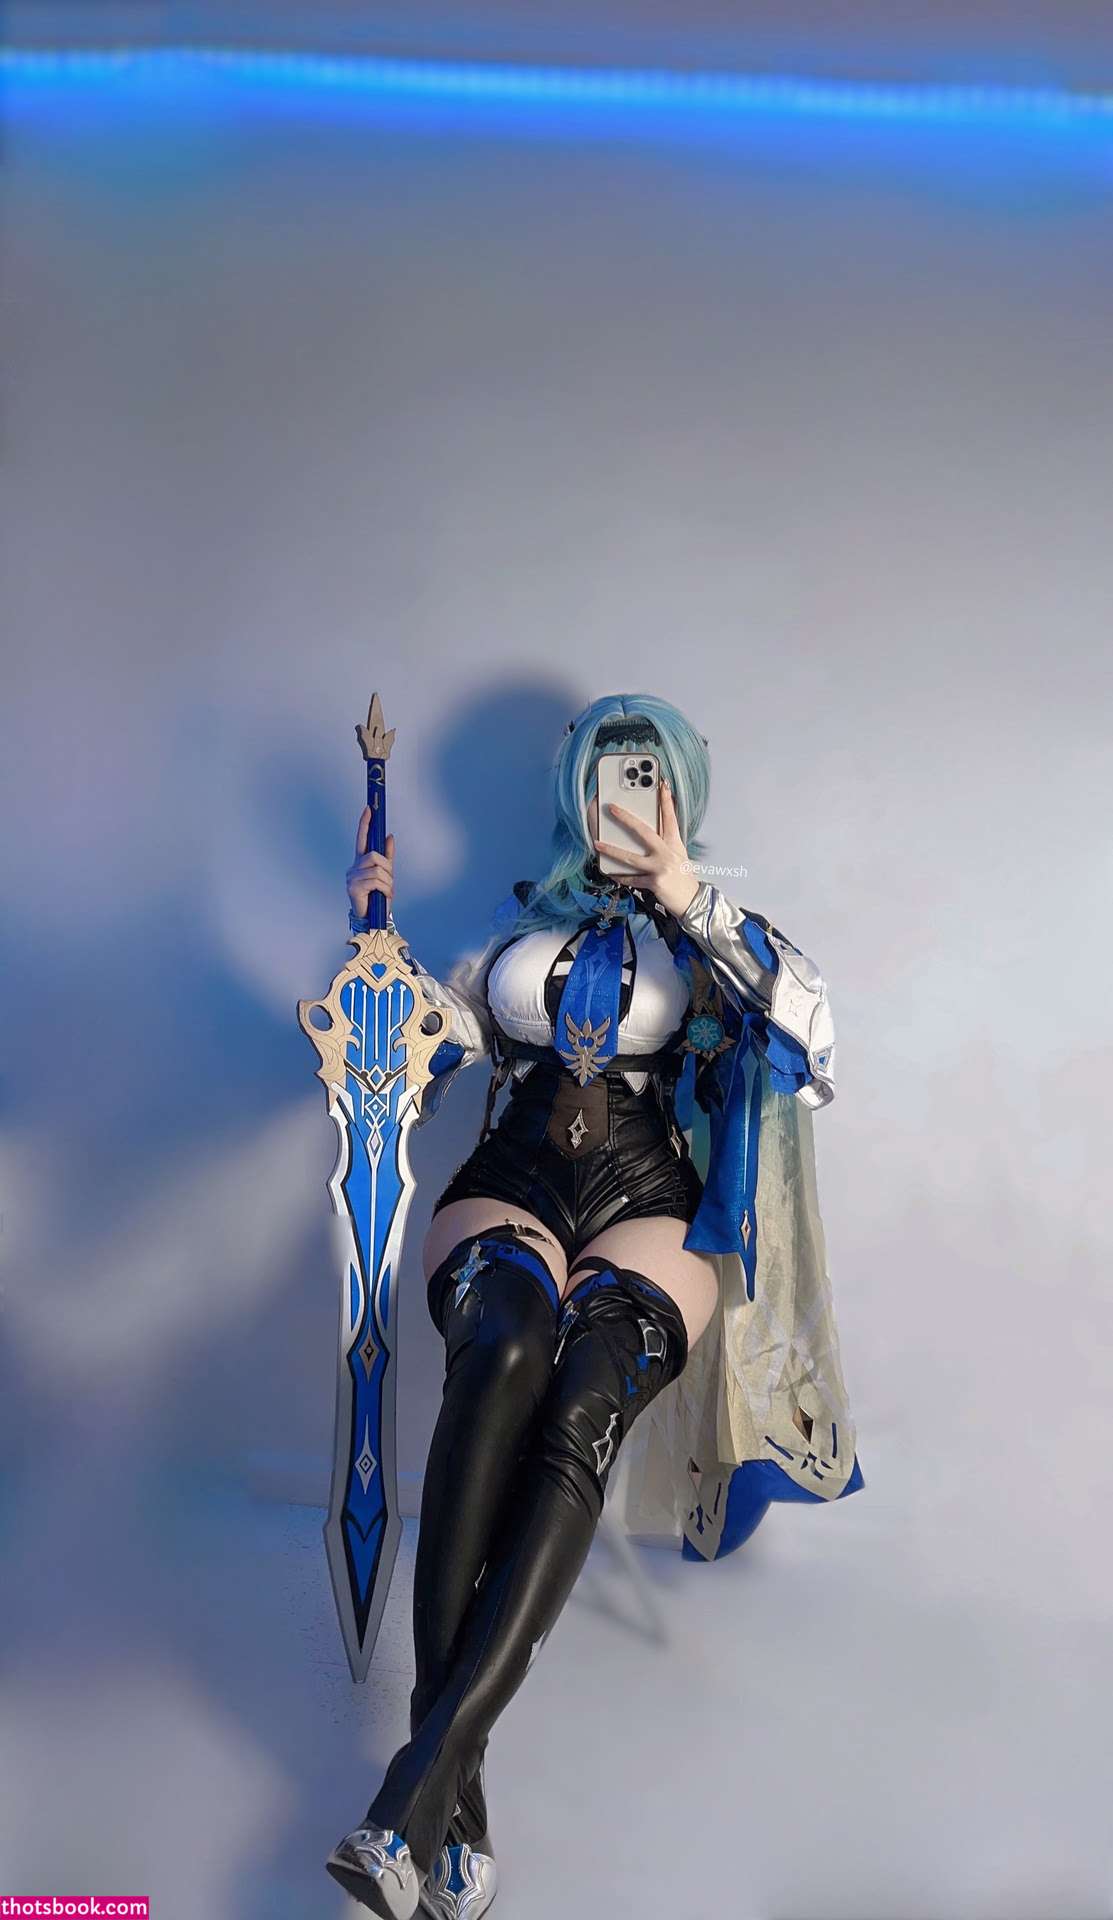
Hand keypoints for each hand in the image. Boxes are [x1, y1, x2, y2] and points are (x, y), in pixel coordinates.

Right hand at [346, 806, 393, 918]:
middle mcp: (353, 868)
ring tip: (385, 891)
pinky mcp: (353, 888)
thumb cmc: (378, 896)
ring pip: (377, 870)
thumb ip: (387, 857)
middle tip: (389, 881)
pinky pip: (375, 881)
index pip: (361, 839)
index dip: (365, 824)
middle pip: (374, 856)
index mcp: (360, 862)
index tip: (369, 809)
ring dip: (387, 881)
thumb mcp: (386, 875)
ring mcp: (351, 877)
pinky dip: (385, 888)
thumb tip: (389, 836)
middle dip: (386, 868)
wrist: (374, 918)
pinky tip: (383, 895)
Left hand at [593, 779, 700, 918]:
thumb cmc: (683, 876)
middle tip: (613, 809)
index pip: (670, 818)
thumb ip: (667, 841)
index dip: (666, 801)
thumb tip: (653, 828)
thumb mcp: (679, 855)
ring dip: (612, 850)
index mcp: (674, 843)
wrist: (692, 900)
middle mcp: (667, 853)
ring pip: (631, 858)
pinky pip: (632, 879)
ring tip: (598, 844)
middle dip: (627, 819)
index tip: (662, 785)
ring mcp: (660, 868)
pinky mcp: (654, 882)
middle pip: (645, 832)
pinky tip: (611, 872)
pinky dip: (621, 876)